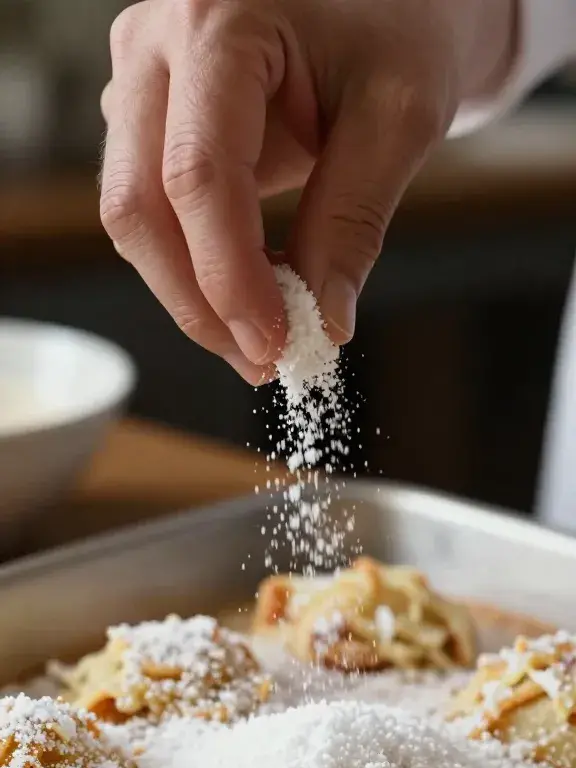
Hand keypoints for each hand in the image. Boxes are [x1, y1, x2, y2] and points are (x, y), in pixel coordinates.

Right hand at [100, 0, 515, 382]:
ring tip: (259, 340)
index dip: (230, 277)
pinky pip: (151, 209)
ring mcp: (140, 80)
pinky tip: (244, 298)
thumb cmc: (397, 25)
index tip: (276, 342)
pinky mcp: (147, 116)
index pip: (199, 175)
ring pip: (134, 217)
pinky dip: (192, 265)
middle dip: (199, 301)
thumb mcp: (399, 115)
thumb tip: (323, 320)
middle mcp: (156, 47)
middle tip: (261, 359)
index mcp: (219, 22)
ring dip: (190, 294)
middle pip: (139, 205)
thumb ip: (353, 218)